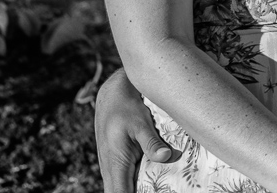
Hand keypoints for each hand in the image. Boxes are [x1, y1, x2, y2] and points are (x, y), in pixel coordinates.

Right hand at [96, 68, 181, 192]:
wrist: (112, 94)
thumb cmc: (125, 107)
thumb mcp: (140, 123)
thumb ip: (151, 142)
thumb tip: (166, 156)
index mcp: (115, 164)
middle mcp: (110, 169)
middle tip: (161, 189)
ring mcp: (111, 167)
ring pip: (121, 187)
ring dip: (137, 189)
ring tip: (160, 187)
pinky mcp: (116, 162)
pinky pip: (123, 180)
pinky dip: (135, 183)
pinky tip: (153, 182)